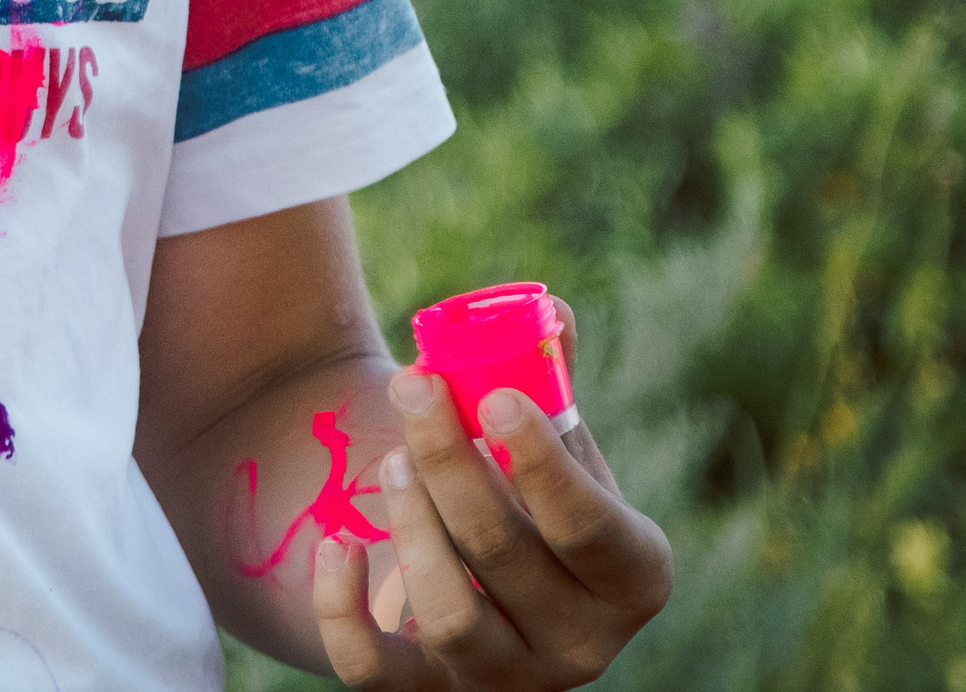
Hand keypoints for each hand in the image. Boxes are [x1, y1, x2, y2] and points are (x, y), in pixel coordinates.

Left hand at [311, 309, 671, 687]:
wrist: (469, 560)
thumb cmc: (522, 483)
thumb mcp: (549, 436)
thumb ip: (548, 372)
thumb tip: (548, 310)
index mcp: (629, 574)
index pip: (595, 532)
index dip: (544, 465)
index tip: (492, 398)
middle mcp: (579, 645)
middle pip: (505, 555)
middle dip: (450, 460)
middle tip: (413, 386)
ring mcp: (504, 677)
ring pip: (451, 615)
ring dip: (410, 522)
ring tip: (394, 459)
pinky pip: (374, 673)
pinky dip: (343, 609)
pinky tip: (336, 546)